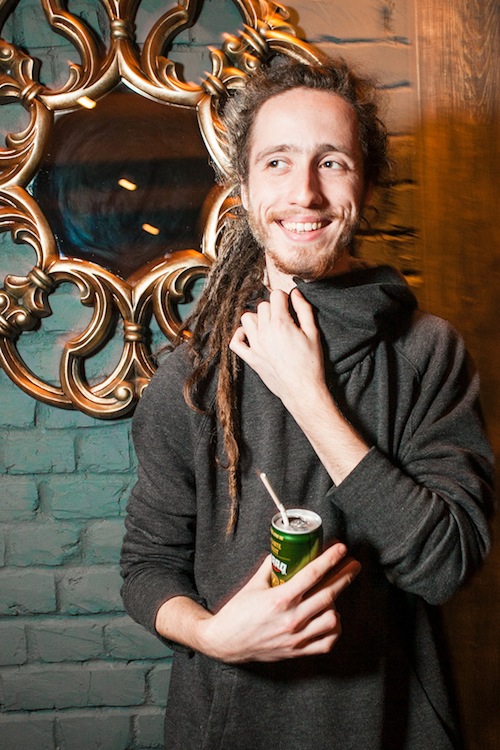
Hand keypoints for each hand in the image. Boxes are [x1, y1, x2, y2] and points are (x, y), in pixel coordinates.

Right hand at [197, 543, 360, 662]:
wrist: (225, 642)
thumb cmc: (237, 612)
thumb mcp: (252, 585)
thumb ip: (269, 568)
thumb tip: (281, 552)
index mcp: (280, 599)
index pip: (312, 575)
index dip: (330, 559)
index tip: (342, 549)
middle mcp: (291, 619)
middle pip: (329, 594)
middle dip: (345, 576)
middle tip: (354, 564)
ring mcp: (296, 637)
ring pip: (332, 619)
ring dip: (336, 605)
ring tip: (332, 595)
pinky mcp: (297, 651)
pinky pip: (326, 643)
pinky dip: (333, 630)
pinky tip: (329, 619)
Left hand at [229, 288, 325, 410]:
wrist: (302, 390)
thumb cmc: (311, 363)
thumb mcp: (313, 333)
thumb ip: (304, 310)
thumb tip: (295, 293)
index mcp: (281, 323)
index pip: (275, 295)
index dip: (285, 298)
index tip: (291, 307)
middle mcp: (264, 332)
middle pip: (262, 306)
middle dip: (273, 308)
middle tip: (284, 320)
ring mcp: (255, 346)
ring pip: (246, 318)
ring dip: (257, 319)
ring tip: (269, 327)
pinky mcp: (250, 358)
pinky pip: (235, 342)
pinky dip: (240, 336)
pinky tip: (252, 337)